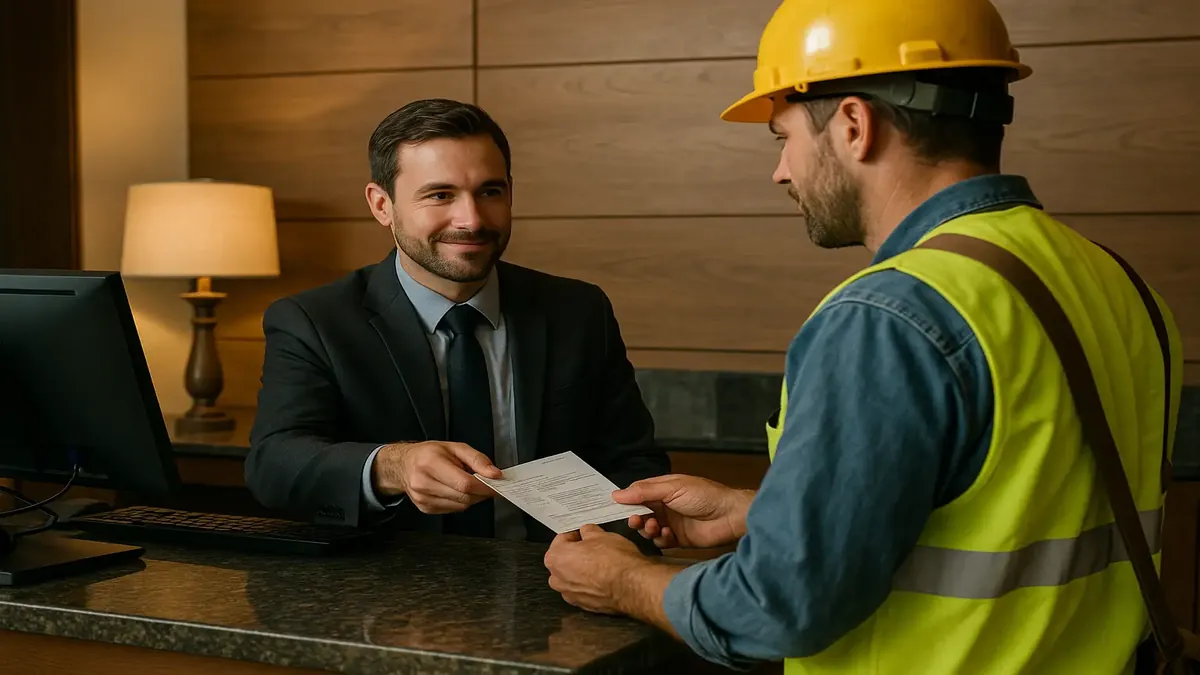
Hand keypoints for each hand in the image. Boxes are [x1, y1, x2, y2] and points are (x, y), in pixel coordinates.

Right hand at [372, 441, 500, 513]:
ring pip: (460, 505)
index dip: (484, 486)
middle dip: (481, 492)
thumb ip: (478, 460)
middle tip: (487, 483)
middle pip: (464, 496)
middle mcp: (423, 483)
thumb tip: (495, 474)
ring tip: (469, 484)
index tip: (497, 483)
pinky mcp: (425, 508)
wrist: (404, 465)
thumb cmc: (429, 454)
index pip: (464, 483)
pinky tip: (456, 490)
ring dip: (471, 497)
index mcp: (431, 463)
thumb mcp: (456, 447)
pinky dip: (460, 501)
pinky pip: (453, 509)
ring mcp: (423, 498)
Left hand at [544, 524, 646, 614]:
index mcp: (556, 558)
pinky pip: (583, 591)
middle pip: (562, 561)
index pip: (561, 540)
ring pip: (571, 579)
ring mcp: (570, 595)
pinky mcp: (584, 605)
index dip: (575, 535)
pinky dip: (590, 585)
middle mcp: (558, 579)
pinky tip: (603, 579)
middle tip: (592, 548)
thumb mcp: (602, 535)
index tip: (584, 535)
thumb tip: (588, 533)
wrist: (631, 586)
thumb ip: (589, 532)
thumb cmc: (615, 561)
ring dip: (581, 571)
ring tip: (599, 564)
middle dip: (575, 554)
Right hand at [613, 474, 753, 548]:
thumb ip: (645, 491)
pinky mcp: (678, 539)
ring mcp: (671, 523)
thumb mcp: (673, 488)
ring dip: (647, 529)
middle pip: (640, 513)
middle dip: (636, 517)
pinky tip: (667, 534)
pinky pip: (661, 541)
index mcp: (663, 490)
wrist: (730, 516)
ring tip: (654, 526)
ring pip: (648, 529)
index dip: (626, 501)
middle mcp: (665, 506)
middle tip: (636, 521)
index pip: (637, 494)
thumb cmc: (704, 495)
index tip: (613, 507)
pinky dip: (660, 539)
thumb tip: (617, 494)